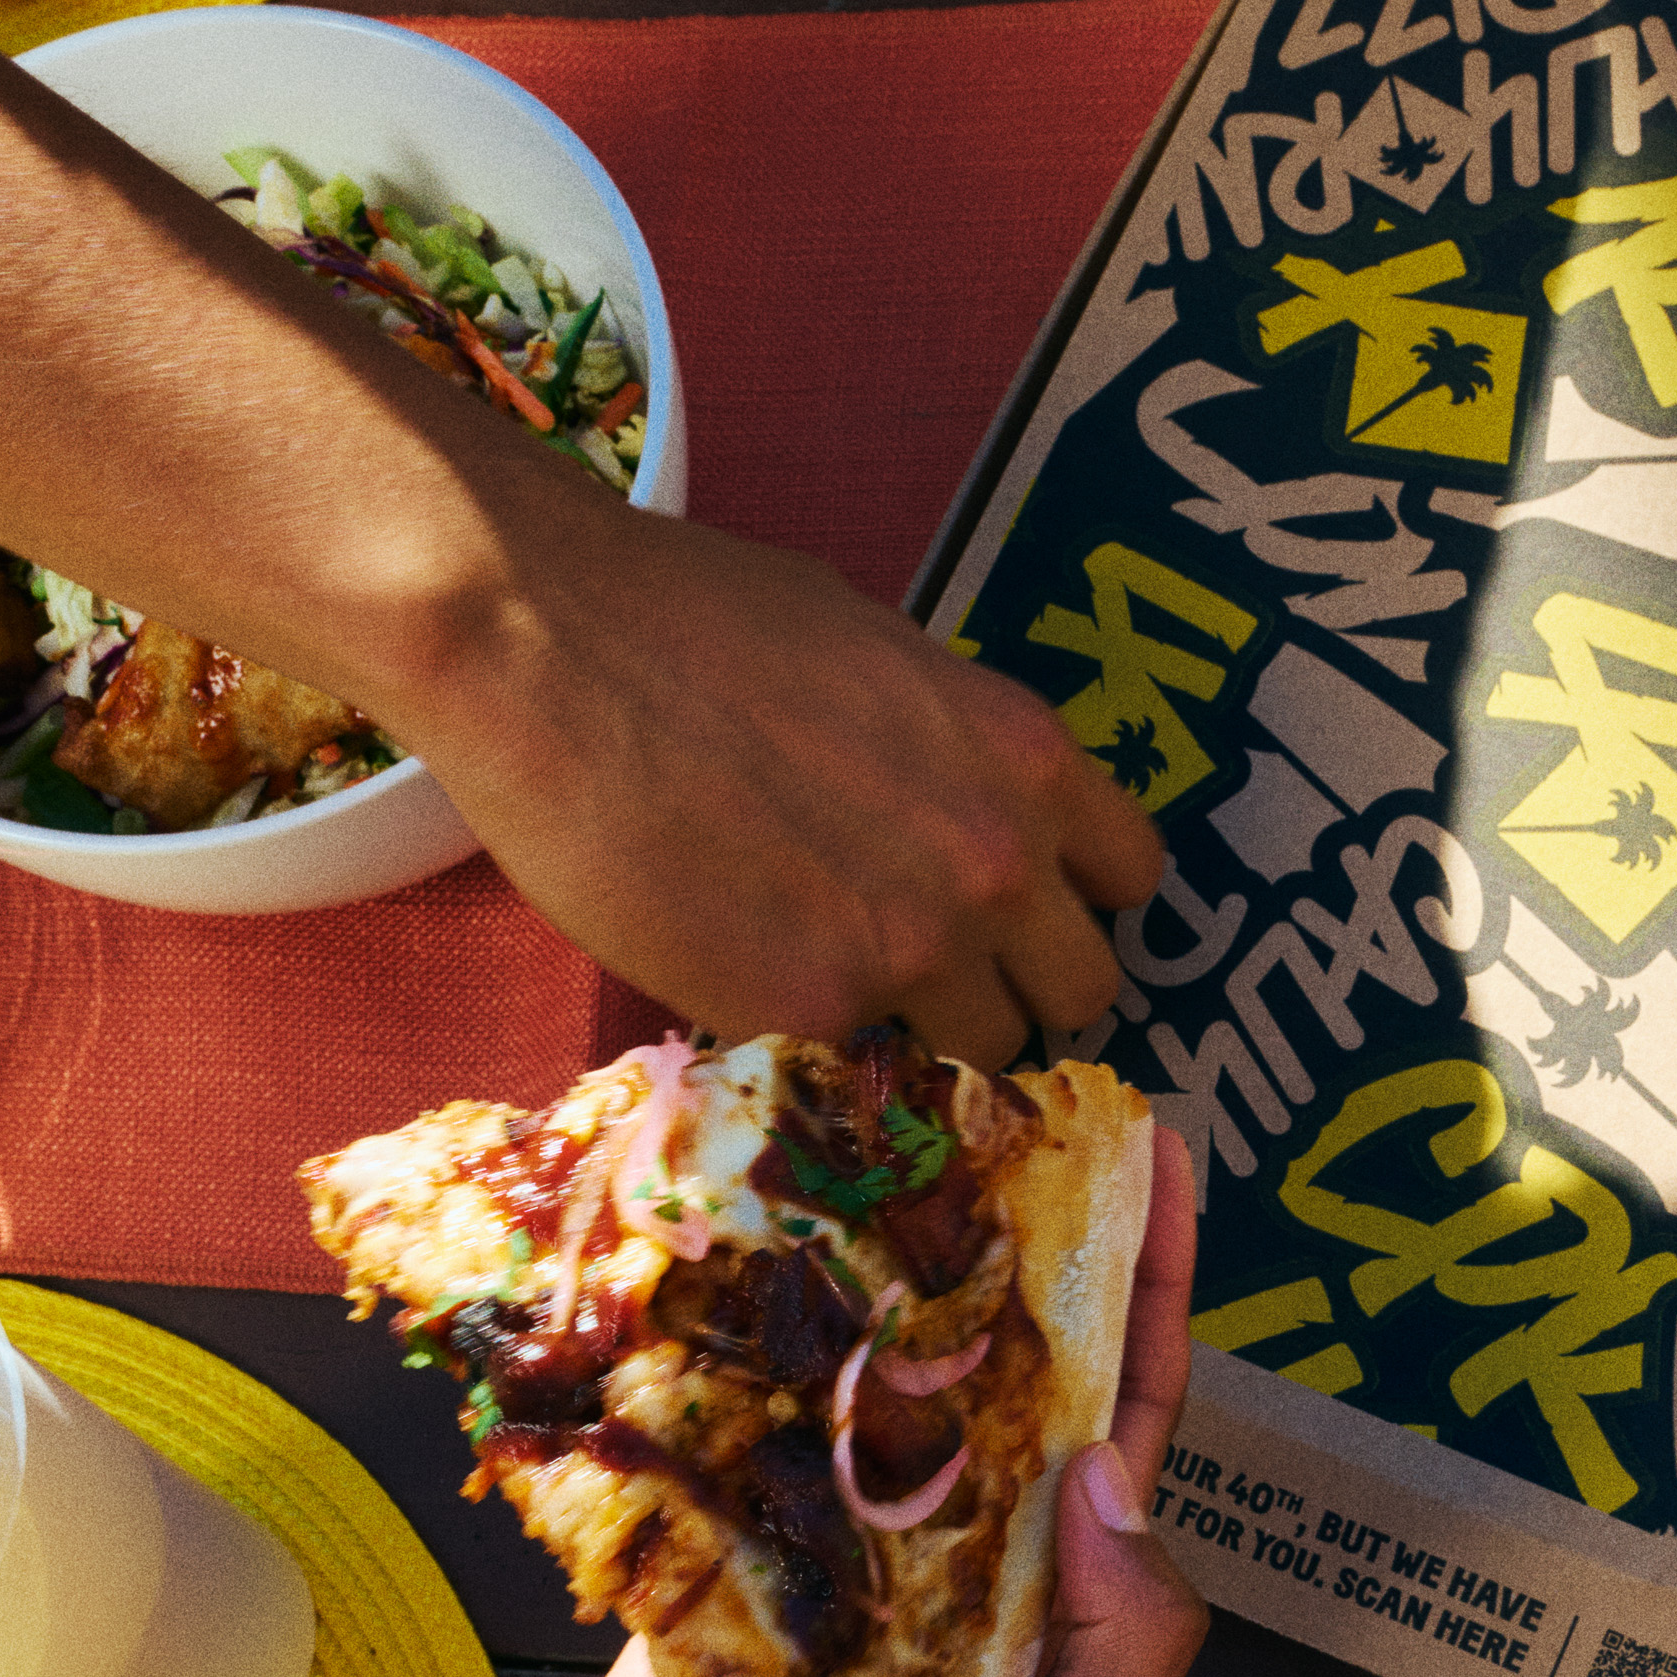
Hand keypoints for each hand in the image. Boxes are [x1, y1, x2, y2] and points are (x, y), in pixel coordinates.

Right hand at [389, 502, 1164, 1068]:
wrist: (546, 641)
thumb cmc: (693, 612)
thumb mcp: (878, 652)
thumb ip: (949, 750)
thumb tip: (954, 805)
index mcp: (1026, 759)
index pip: (1130, 880)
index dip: (1071, 901)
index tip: (1020, 909)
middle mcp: (994, 865)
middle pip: (1081, 991)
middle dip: (1018, 986)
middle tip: (936, 970)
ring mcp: (907, 951)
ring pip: (981, 1055)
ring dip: (928, 1035)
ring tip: (838, 980)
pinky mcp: (802, 1012)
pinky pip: (853, 1065)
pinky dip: (817, 1042)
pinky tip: (754, 979)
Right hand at [477, 1131, 1204, 1676]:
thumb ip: (1121, 1664)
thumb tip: (1122, 1482)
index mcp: (1045, 1598)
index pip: (1122, 1422)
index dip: (1153, 1298)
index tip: (1170, 1171)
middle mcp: (952, 1545)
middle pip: (1011, 1360)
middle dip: (1037, 1232)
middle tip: (1044, 1099)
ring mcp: (830, 1531)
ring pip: (883, 1364)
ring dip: (900, 1249)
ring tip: (914, 1126)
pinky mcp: (713, 1528)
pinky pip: (753, 1405)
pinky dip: (764, 1315)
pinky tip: (768, 1222)